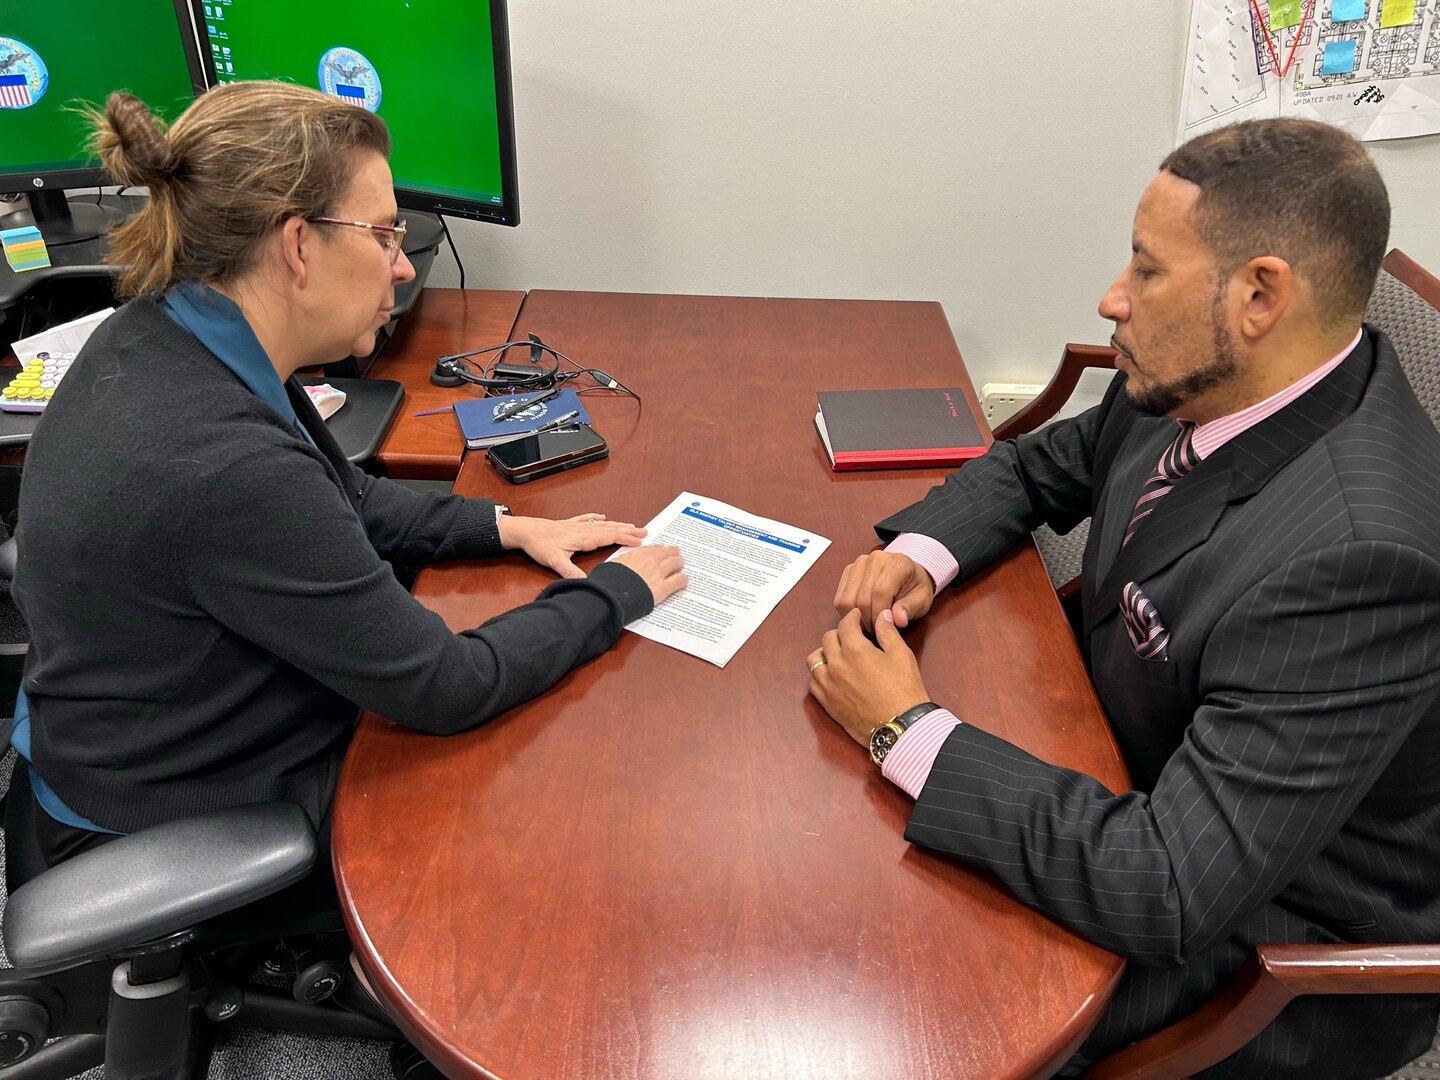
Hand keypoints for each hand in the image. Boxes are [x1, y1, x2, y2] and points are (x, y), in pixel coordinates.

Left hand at [498, 513, 647, 578]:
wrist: (525, 531)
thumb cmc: (539, 544)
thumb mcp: (554, 561)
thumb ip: (570, 572)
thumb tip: (585, 582)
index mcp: (583, 538)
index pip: (610, 537)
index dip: (626, 539)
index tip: (640, 541)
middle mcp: (583, 530)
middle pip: (611, 529)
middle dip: (628, 531)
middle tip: (645, 532)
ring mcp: (577, 526)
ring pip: (602, 524)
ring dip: (618, 524)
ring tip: (632, 525)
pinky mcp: (569, 524)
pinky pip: (587, 519)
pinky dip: (596, 518)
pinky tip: (602, 516)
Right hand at [611, 544, 687, 605]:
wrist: (612, 594)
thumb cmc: (609, 580)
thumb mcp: (613, 564)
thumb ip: (623, 561)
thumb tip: (623, 562)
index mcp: (638, 554)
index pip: (655, 548)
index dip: (661, 550)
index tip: (663, 551)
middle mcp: (651, 560)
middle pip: (668, 552)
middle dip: (673, 553)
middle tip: (676, 554)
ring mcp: (659, 573)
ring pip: (676, 562)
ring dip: (680, 562)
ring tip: (681, 564)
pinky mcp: (663, 587)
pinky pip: (680, 580)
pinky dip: (683, 579)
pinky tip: (683, 580)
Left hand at [807, 609, 930, 747]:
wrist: (901, 726)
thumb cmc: (904, 690)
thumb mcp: (902, 655)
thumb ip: (888, 632)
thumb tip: (882, 616)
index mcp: (854, 649)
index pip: (845, 624)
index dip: (852, 617)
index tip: (856, 617)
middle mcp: (836, 664)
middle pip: (828, 639)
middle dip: (840, 633)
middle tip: (850, 636)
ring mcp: (828, 685)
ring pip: (814, 659)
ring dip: (825, 652)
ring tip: (838, 654)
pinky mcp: (827, 702)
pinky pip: (813, 682)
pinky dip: (819, 674)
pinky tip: (831, 675)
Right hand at [833, 551, 934, 632]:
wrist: (908, 574)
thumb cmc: (915, 588)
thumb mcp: (922, 600)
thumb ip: (910, 609)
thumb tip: (898, 620)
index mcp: (897, 564)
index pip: (880, 592)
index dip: (879, 615)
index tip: (883, 629)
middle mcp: (875, 559)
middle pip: (861, 598)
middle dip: (868, 621)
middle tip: (876, 632)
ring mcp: (859, 563)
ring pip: (846, 599)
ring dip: (855, 619)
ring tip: (869, 625)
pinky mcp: (848, 570)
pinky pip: (839, 598)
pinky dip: (847, 613)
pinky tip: (860, 617)